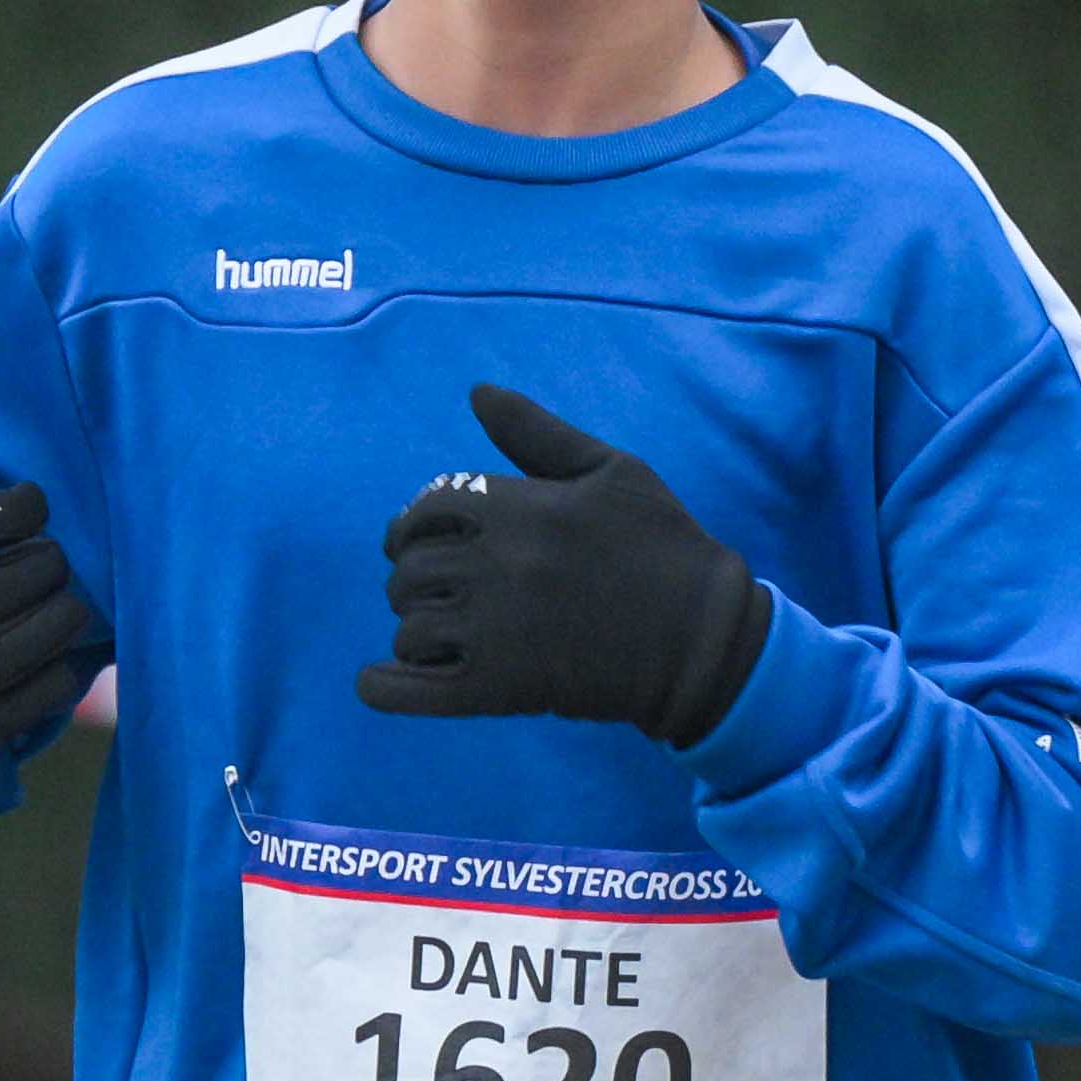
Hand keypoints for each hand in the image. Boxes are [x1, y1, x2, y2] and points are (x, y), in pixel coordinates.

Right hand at [0, 440, 105, 795]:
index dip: (16, 509)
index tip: (34, 503)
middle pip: (0, 587)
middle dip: (45, 564)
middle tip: (58, 556)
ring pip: (13, 652)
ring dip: (57, 623)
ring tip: (73, 605)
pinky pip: (4, 716)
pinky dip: (45, 691)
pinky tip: (67, 670)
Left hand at [363, 386, 770, 742]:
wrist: (702, 640)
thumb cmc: (662, 548)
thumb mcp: (612, 470)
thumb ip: (538, 433)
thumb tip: (478, 391)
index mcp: (521, 507)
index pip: (427, 508)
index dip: (417, 525)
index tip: (427, 543)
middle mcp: (500, 563)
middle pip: (408, 569)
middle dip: (414, 579)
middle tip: (438, 594)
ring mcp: (496, 629)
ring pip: (409, 627)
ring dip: (416, 632)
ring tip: (442, 638)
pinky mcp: (499, 689)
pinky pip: (412, 689)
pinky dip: (384, 687)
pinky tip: (379, 681)